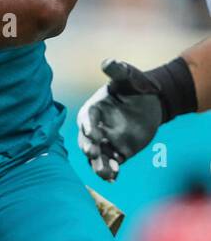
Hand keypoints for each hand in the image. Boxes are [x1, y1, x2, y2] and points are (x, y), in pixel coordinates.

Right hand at [77, 59, 165, 181]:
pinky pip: (113, 162)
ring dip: (98, 165)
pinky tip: (114, 178)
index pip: (87, 118)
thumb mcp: (129, 76)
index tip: (92, 133)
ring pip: (98, 155)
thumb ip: (118, 70)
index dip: (88, 125)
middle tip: (93, 154)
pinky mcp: (119, 151)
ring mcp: (107, 140)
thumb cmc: (137, 85)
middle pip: (87, 140)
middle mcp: (97, 126)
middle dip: (89, 147)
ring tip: (105, 173)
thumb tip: (109, 62)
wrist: (153, 101)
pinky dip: (112, 171)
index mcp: (94, 108)